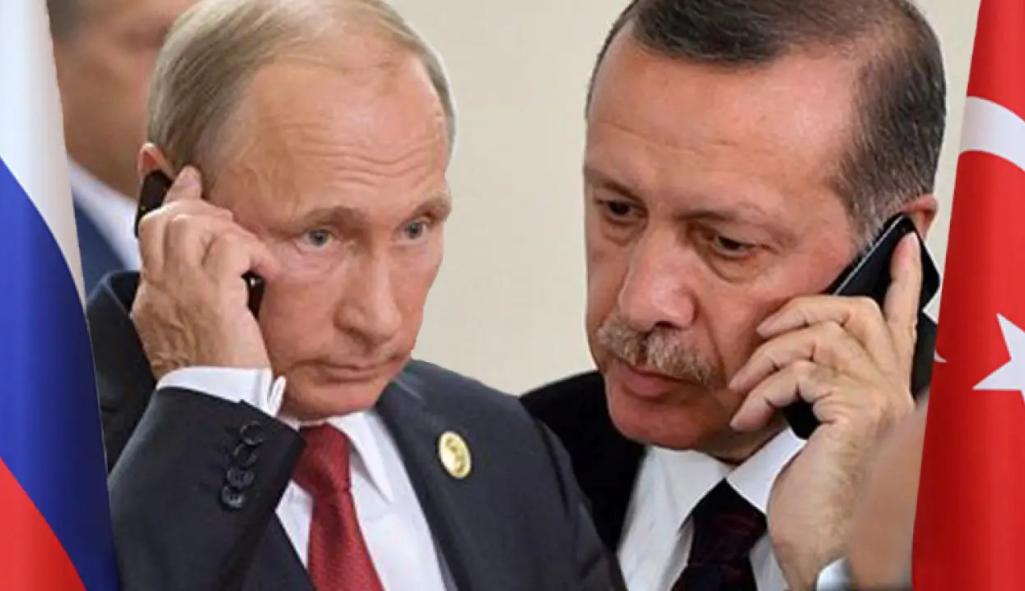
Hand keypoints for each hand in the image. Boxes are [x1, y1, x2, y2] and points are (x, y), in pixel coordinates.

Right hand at [131, 167, 279, 379]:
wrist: (214, 408)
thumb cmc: (218, 379)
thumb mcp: (197, 332)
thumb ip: (200, 297)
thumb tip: (228, 273)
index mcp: (152, 299)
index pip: (150, 230)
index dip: (171, 198)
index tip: (189, 178)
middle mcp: (160, 290)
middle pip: (166, 218)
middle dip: (202, 207)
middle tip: (233, 223)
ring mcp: (182, 291)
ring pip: (194, 224)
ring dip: (231, 230)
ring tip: (252, 255)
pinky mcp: (213, 297)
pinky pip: (230, 247)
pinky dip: (255, 250)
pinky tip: (268, 271)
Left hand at [727, 233, 922, 589]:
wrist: (825, 546)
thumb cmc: (817, 495)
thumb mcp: (814, 430)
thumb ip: (815, 389)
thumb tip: (782, 354)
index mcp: (884, 390)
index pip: (898, 322)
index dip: (900, 278)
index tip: (902, 239)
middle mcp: (892, 390)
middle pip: (855, 311)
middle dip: (800, 310)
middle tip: (764, 333)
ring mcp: (880, 400)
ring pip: (819, 337)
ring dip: (766, 358)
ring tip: (742, 388)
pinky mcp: (857, 414)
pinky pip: (800, 373)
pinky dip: (763, 390)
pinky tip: (747, 416)